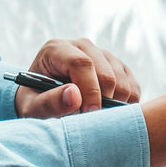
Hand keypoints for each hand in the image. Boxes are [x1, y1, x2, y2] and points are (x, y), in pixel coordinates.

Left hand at [15, 38, 141, 116]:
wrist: (45, 100)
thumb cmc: (35, 103)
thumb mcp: (32, 107)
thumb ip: (48, 102)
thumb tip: (75, 96)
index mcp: (57, 49)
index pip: (82, 64)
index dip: (89, 90)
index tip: (89, 112)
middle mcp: (83, 46)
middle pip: (107, 73)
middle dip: (103, 101)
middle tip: (91, 120)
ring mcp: (104, 55)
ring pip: (123, 82)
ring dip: (114, 105)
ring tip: (94, 116)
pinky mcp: (119, 67)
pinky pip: (133, 88)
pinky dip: (125, 104)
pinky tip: (107, 111)